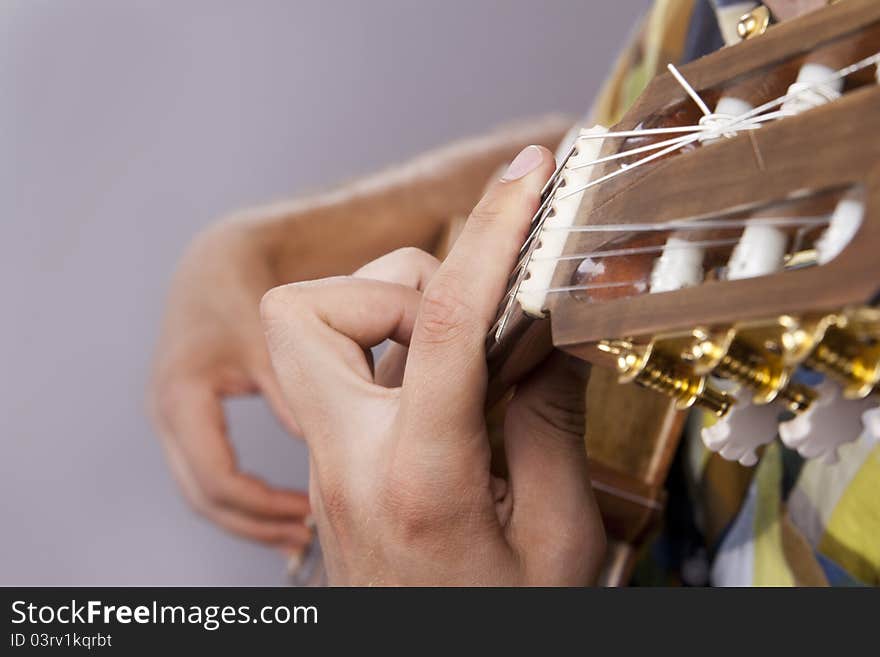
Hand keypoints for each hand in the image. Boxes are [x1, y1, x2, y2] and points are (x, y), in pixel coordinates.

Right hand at [149, 224, 310, 552]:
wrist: (215, 260)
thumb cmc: (242, 290)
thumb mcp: (266, 335)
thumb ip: (286, 387)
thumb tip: (316, 444)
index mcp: (182, 398)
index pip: (216, 480)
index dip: (263, 507)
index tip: (308, 515)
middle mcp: (166, 414)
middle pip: (203, 499)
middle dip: (253, 525)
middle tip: (305, 540)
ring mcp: (171, 418)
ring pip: (201, 493)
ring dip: (246, 519)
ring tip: (295, 534)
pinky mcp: (186, 416)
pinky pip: (206, 473)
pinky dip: (240, 497)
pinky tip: (278, 504)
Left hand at [261, 146, 605, 584]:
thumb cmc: (502, 622)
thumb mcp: (560, 538)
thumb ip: (552, 425)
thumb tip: (552, 330)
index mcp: (420, 478)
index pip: (446, 321)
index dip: (492, 232)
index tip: (529, 175)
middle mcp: (349, 460)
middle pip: (303, 310)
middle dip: (394, 282)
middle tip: (469, 317)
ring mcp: (327, 462)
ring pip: (307, 329)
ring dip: (389, 314)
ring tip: (462, 356)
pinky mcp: (331, 463)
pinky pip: (338, 368)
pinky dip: (392, 350)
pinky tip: (447, 388)